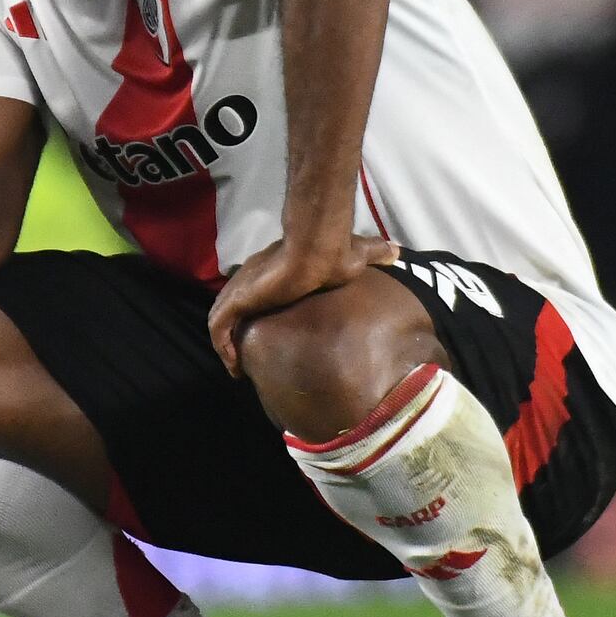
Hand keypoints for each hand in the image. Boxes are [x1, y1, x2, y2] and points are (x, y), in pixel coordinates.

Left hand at [205, 231, 400, 374]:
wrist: (318, 249)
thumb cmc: (334, 253)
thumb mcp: (359, 256)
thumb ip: (374, 255)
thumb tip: (397, 252)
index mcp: (273, 271)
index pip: (257, 294)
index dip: (259, 312)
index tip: (266, 333)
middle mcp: (252, 279)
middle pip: (235, 309)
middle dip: (236, 332)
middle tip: (245, 357)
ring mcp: (242, 289)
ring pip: (222, 321)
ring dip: (227, 345)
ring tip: (237, 368)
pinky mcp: (238, 299)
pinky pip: (219, 328)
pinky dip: (223, 347)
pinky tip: (233, 366)